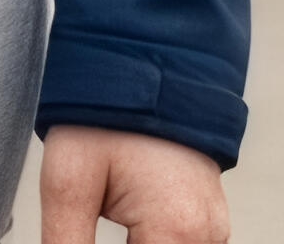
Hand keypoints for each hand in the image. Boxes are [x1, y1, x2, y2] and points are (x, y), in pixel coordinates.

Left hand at [38, 128, 226, 243]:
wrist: (148, 57)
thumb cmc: (107, 114)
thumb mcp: (69, 184)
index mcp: (177, 232)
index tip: (70, 243)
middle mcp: (207, 238)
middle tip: (76, 236)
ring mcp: (214, 230)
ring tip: (98, 229)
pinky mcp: (210, 223)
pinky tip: (126, 238)